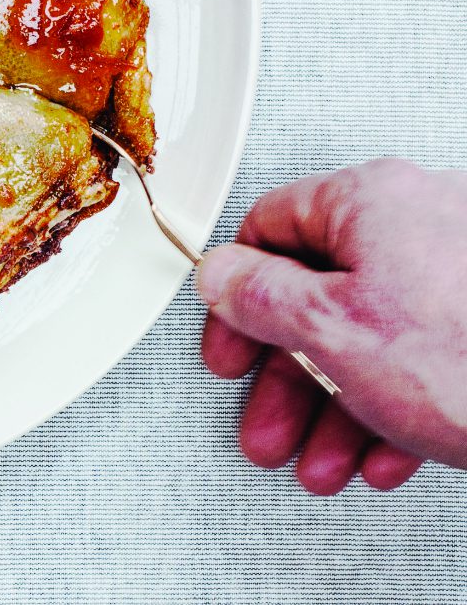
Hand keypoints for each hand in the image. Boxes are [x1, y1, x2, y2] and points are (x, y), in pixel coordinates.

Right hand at [197, 158, 466, 493]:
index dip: (236, 295)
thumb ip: (259, 297)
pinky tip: (384, 453)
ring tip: (322, 459)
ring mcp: (461, 274)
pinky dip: (394, 406)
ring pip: (374, 337)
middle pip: (322, 294)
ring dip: (335, 408)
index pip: (270, 230)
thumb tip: (220, 274)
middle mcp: (416, 223)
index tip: (229, 344)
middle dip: (289, 376)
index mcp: (368, 202)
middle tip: (269, 419)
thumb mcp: (333, 328)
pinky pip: (427, 358)